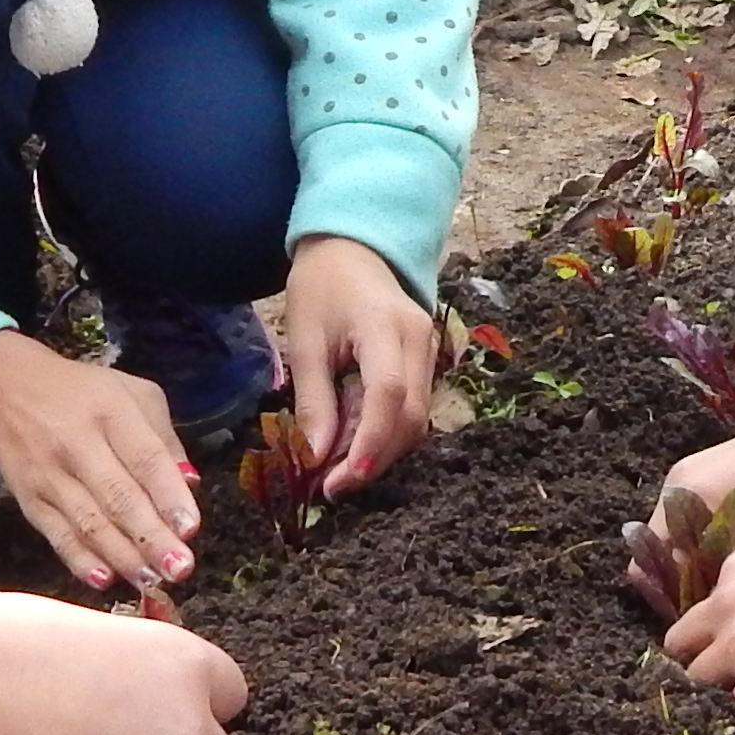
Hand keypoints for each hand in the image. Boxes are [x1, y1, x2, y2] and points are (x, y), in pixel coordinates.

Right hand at [0, 330, 193, 595]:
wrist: (4, 391)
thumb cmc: (83, 394)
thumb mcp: (133, 394)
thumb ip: (164, 438)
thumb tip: (189, 485)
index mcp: (112, 412)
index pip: (145, 458)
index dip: (168, 496)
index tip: (191, 530)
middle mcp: (79, 444)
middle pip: (118, 497)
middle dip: (151, 538)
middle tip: (180, 570)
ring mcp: (50, 475)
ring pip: (89, 522)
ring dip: (123, 557)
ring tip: (152, 582)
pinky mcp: (29, 500)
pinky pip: (57, 534)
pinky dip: (79, 560)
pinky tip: (104, 580)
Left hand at [283, 234, 434, 494]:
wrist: (354, 248)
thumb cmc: (321, 287)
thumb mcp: (304, 341)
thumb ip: (314, 402)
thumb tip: (315, 460)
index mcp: (386, 326)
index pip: (389, 395)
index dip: (369, 444)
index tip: (338, 482)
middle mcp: (420, 340)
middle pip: (411, 417)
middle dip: (373, 459)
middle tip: (327, 486)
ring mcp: (430, 350)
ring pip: (416, 420)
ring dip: (379, 451)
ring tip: (333, 469)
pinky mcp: (426, 361)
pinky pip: (412, 408)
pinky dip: (383, 434)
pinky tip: (352, 444)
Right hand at [632, 393, 734, 613]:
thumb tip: (724, 615)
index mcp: (690, 498)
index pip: (651, 569)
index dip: (675, 604)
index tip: (709, 625)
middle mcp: (680, 482)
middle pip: (660, 551)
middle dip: (685, 584)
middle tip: (725, 610)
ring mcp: (696, 470)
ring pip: (679, 534)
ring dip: (699, 561)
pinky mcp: (716, 466)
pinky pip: (696, 515)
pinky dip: (710, 539)